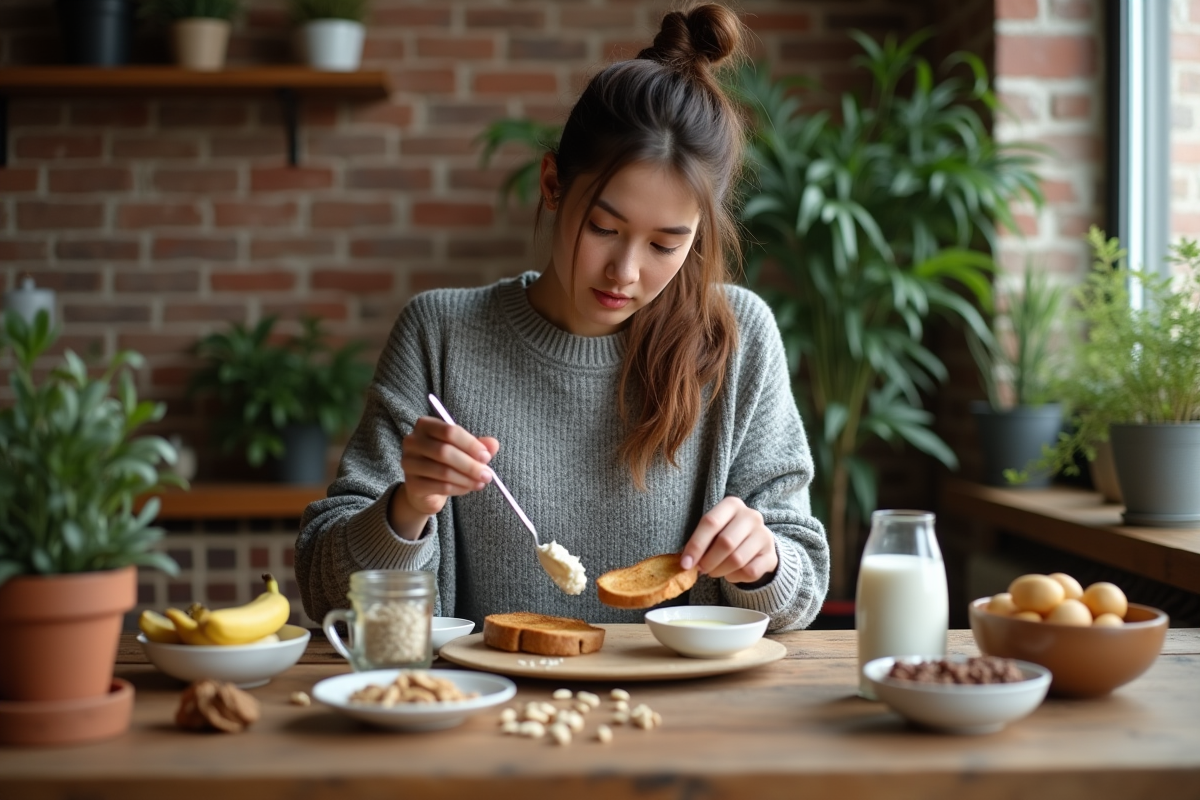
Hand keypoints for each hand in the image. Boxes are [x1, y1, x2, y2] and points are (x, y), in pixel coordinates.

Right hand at [390, 417, 499, 535]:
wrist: (425, 489)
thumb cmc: (446, 462)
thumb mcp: (464, 450)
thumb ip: (479, 445)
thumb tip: (493, 444)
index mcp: (425, 425)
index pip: (449, 431)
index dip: (471, 444)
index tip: (486, 456)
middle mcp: (412, 442)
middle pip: (445, 452)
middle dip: (471, 465)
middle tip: (488, 474)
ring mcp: (409, 463)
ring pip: (444, 472)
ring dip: (467, 479)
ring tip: (481, 483)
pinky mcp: (412, 484)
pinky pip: (440, 487)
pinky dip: (459, 488)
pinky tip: (467, 488)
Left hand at [680, 496, 777, 583]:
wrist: (756, 545)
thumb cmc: (727, 534)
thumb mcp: (713, 531)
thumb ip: (701, 542)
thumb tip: (687, 562)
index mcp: (732, 504)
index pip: (710, 522)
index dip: (696, 545)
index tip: (685, 564)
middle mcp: (751, 516)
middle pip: (725, 542)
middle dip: (708, 560)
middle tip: (701, 570)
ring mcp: (764, 535)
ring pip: (737, 559)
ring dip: (720, 570)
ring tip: (714, 571)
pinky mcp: (771, 555)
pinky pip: (749, 572)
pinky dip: (735, 577)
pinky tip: (730, 573)